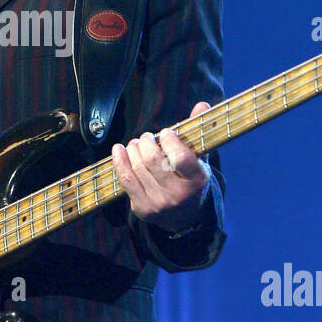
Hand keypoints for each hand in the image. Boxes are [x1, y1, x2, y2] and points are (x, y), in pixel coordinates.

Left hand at [111, 101, 212, 231]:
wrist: (185, 218)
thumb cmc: (191, 180)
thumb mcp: (200, 159)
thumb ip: (198, 132)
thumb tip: (201, 104)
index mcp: (197, 181)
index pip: (180, 157)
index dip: (169, 140)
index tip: (165, 133)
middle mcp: (178, 195)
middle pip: (153, 160)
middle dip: (146, 142)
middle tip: (147, 137)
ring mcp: (159, 203)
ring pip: (137, 167)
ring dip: (133, 148)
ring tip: (136, 144)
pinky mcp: (142, 209)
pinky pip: (125, 179)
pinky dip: (119, 160)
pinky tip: (119, 150)